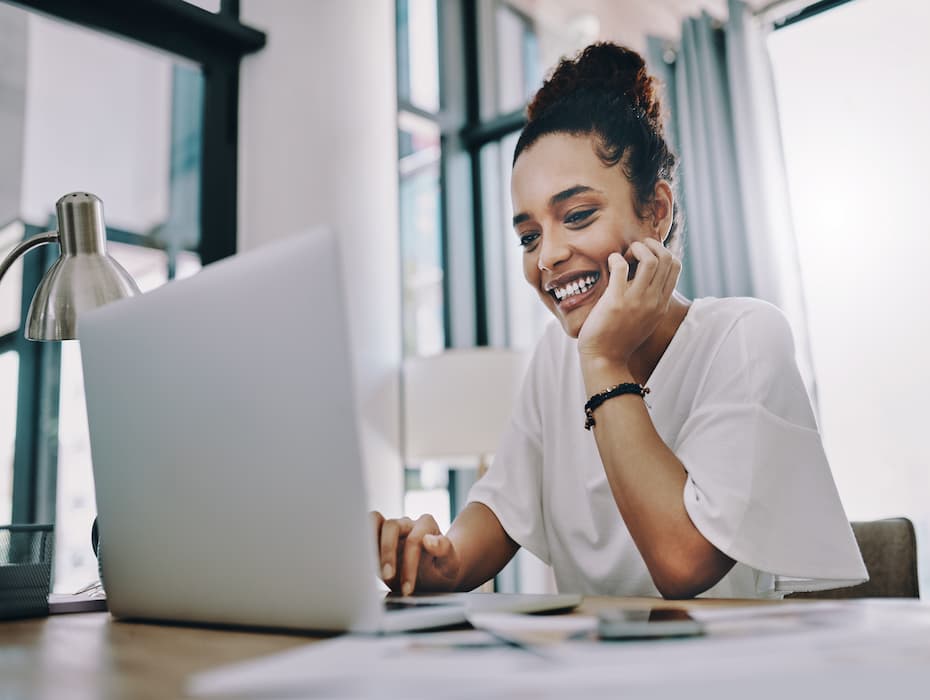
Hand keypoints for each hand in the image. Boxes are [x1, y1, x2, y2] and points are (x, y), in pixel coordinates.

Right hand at [371, 511, 461, 594]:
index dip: (409, 565)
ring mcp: (391, 529)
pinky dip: (362, 544)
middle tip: (388, 578)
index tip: (408, 588)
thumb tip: (429, 539)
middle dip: (388, 553)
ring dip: (369, 542)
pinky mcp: (377, 538)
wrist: (434, 576)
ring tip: (369, 565)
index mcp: (426, 525)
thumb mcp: (450, 565)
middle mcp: (407, 523)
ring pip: (373, 521)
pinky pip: (365, 532)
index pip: (414, 540)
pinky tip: (364, 564)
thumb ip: (445, 550)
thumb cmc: (442, 569)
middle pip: (391, 526)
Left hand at [577, 238, 680, 365]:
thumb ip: (651, 300)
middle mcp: (654, 300)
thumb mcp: (646, 319)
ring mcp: (636, 300)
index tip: (645, 257)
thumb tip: (647, 278)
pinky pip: (621, 267)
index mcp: (662, 302)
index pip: (676, 265)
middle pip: (666, 257)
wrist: (605, 359)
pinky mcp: (616, 301)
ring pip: (650, 259)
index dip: (662, 251)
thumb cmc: (620, 338)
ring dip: (636, 249)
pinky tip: (611, 264)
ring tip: (624, 256)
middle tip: (633, 252)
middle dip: (650, 245)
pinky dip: (616, 259)